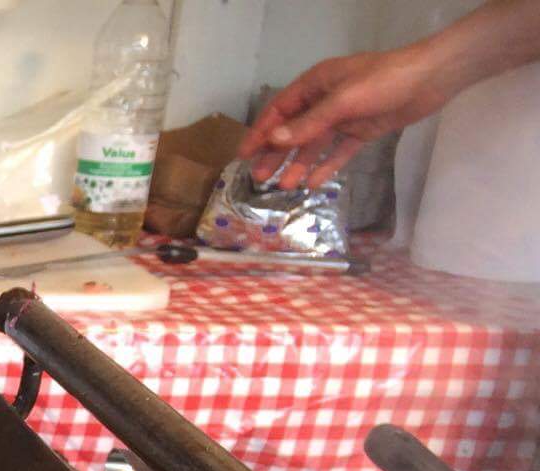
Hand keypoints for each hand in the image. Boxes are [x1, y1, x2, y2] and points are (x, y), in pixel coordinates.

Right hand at [238, 46, 454, 187]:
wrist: (431, 79)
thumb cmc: (384, 81)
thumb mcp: (342, 101)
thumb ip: (308, 123)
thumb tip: (273, 140)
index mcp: (316, 84)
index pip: (280, 110)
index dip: (261, 132)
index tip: (243, 155)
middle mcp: (326, 100)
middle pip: (294, 130)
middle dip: (276, 153)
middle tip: (259, 177)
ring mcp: (344, 116)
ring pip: (314, 144)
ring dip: (299, 164)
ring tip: (285, 187)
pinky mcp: (362, 130)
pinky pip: (338, 151)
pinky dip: (326, 166)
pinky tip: (313, 183)